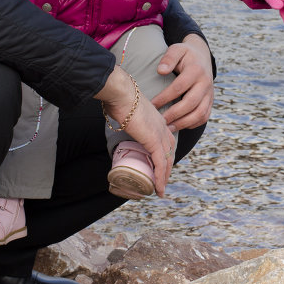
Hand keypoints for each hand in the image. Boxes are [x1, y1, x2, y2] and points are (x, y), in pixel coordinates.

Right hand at [96, 67, 175, 195]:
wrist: (121, 93)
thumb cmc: (119, 98)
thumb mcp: (125, 109)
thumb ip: (124, 114)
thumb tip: (113, 113)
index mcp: (157, 119)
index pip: (166, 140)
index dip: (165, 153)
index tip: (161, 165)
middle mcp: (162, 127)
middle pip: (169, 152)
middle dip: (167, 168)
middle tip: (161, 182)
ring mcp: (159, 134)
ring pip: (166, 161)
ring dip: (164, 177)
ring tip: (159, 190)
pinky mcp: (154, 141)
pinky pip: (160, 163)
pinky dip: (160, 177)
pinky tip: (158, 187)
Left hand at [153, 34, 213, 129]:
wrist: (202, 56)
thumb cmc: (185, 54)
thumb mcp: (177, 49)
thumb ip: (169, 58)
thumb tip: (160, 70)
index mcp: (196, 70)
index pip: (179, 87)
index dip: (165, 98)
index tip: (152, 105)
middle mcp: (205, 83)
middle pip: (191, 103)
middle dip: (174, 114)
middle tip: (159, 121)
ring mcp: (210, 94)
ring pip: (200, 113)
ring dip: (183, 123)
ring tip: (168, 128)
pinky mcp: (211, 101)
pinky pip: (204, 117)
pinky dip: (192, 124)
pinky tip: (178, 126)